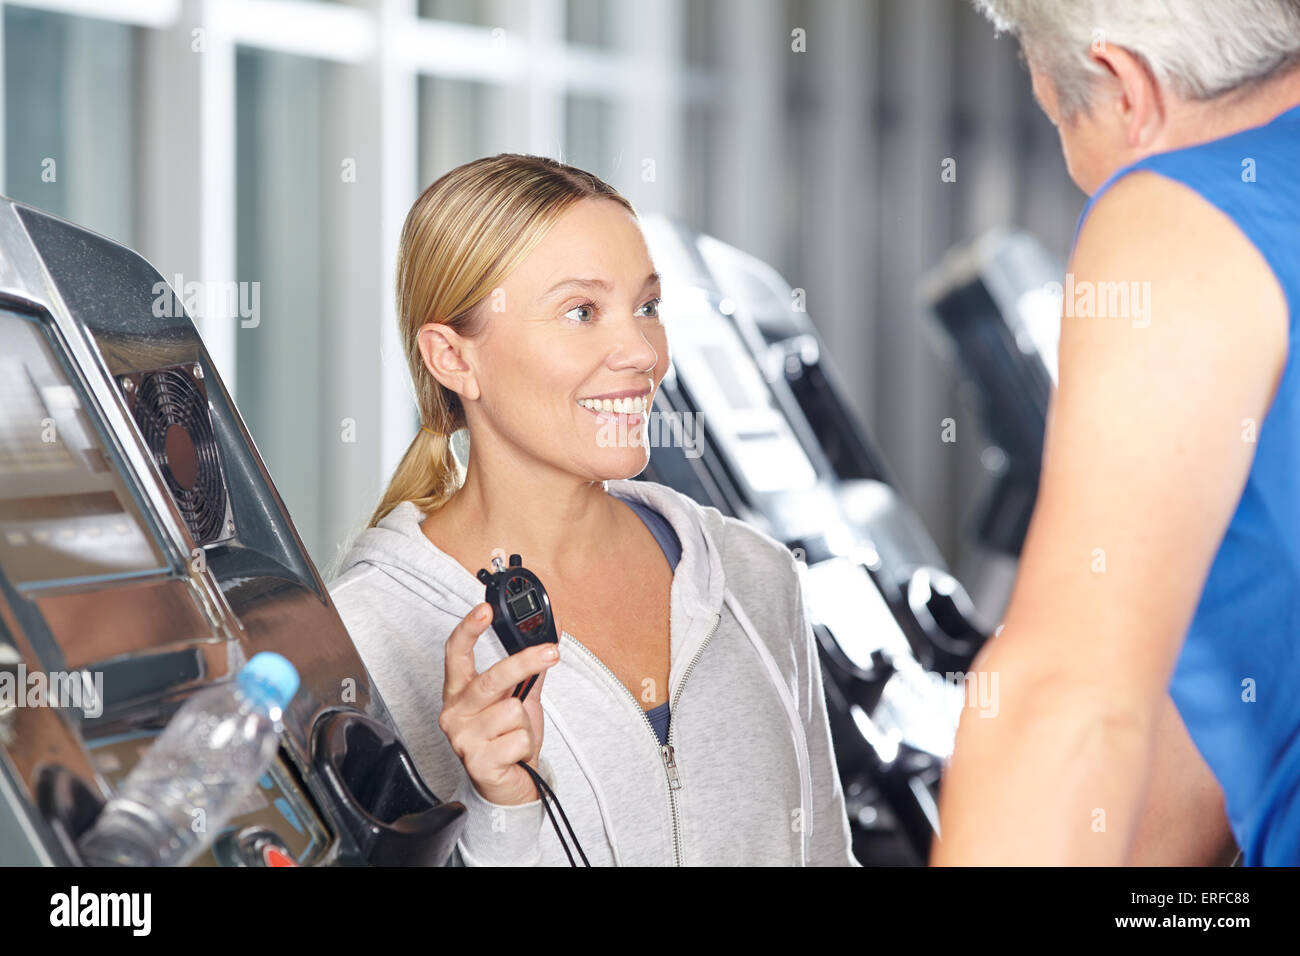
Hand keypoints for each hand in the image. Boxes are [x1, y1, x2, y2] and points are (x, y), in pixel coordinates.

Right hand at [438, 601, 558, 805]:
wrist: (510, 785)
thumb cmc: (509, 738)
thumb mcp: (521, 697)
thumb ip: (533, 665)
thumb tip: (552, 629)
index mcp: (460, 692)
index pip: (455, 654)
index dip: (468, 629)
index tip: (485, 609)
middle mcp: (455, 713)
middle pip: (491, 679)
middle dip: (525, 663)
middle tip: (551, 652)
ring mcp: (462, 739)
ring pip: (512, 711)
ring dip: (526, 723)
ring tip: (516, 735)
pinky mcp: (477, 762)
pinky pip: (518, 738)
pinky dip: (526, 745)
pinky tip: (515, 753)